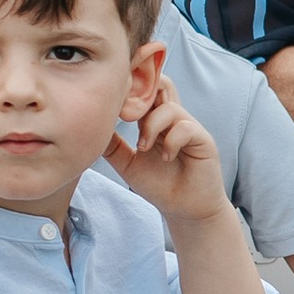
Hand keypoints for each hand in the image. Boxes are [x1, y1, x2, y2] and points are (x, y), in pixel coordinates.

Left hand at [106, 72, 231, 225]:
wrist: (183, 209)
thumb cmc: (158, 184)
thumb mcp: (127, 163)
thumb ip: (112, 145)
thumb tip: (89, 128)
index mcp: (154, 120)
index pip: (145, 90)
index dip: (129, 88)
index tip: (111, 101)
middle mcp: (172, 119)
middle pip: (161, 84)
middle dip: (142, 94)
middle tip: (126, 115)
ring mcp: (189, 127)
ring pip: (169, 107)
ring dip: (151, 126)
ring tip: (143, 148)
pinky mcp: (203, 140)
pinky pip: (185, 128)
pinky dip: (171, 141)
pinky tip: (166, 158)